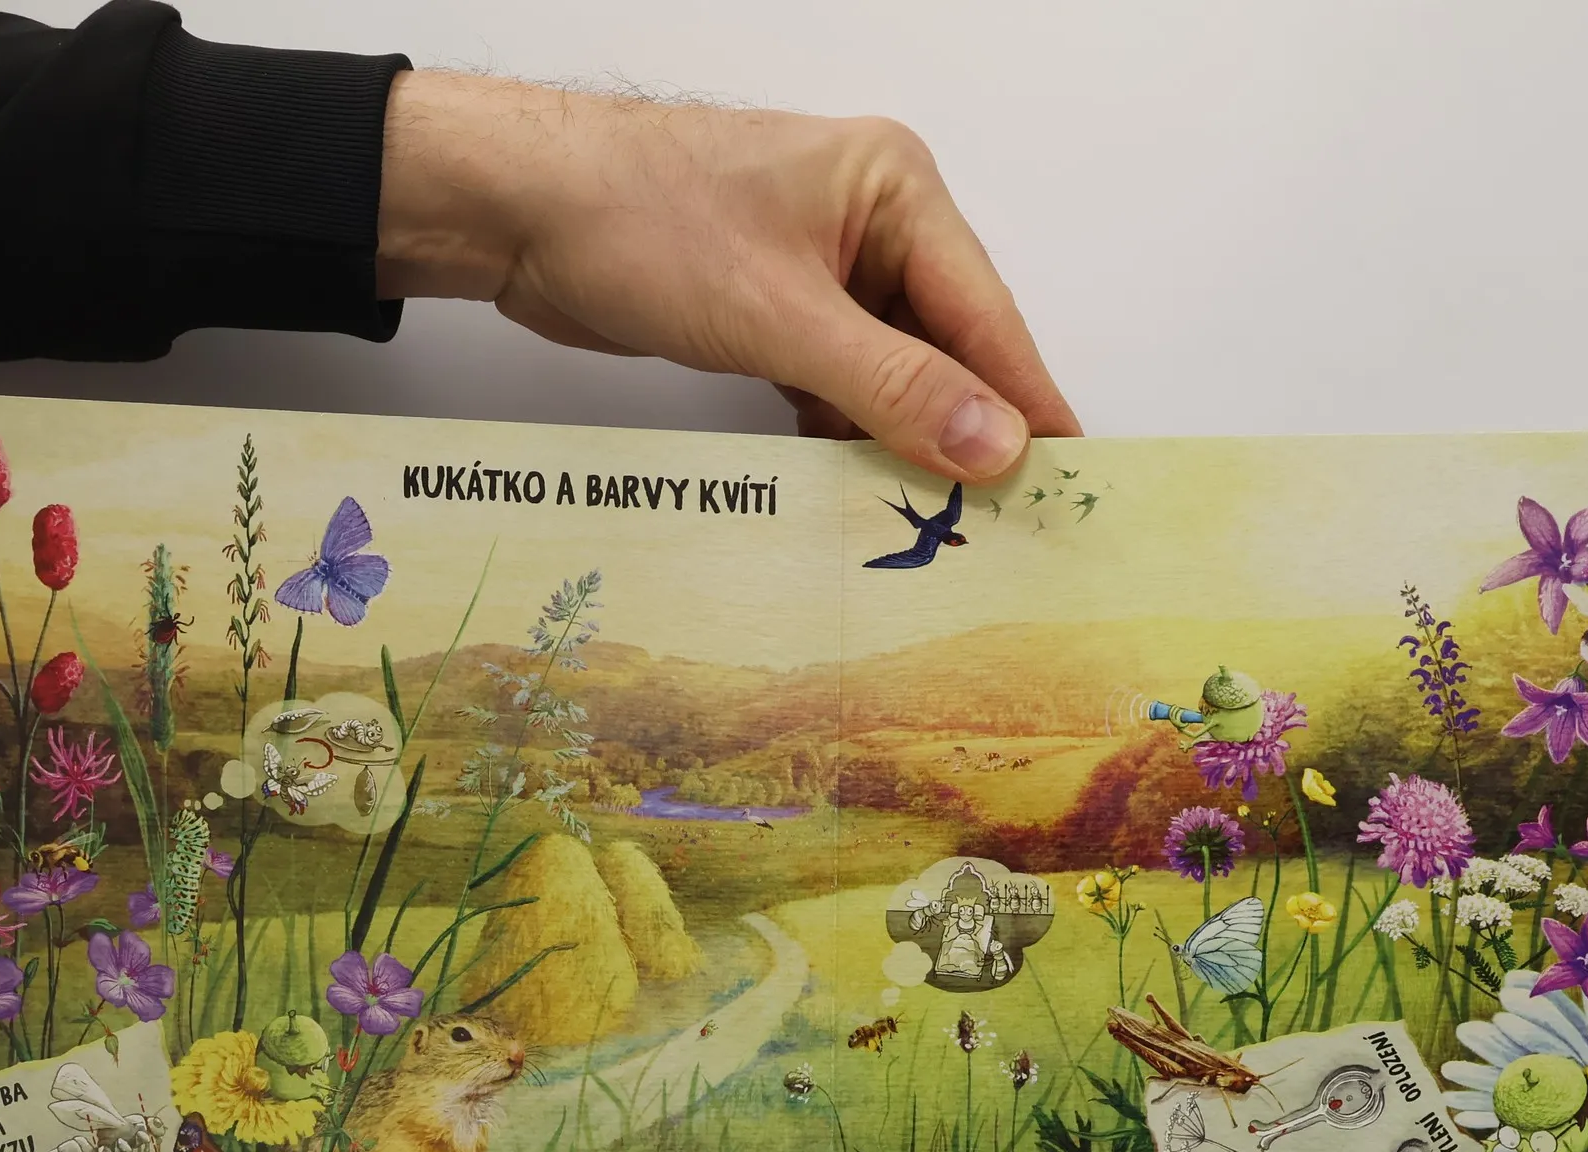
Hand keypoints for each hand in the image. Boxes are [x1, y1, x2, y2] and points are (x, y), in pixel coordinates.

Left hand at [376, 76, 1078, 480]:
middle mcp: (871, 224)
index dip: (1026, 400)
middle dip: (965, 431)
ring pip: (891, 375)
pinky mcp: (776, 313)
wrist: (518, 210)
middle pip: (946, 346)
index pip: (986, 313)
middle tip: (1001, 523)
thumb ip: (892, 385)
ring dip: (901, 443)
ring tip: (933, 524)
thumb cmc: (644, 224)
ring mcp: (821, 271)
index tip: (1069, 479)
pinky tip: (853, 491)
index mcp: (895, 191)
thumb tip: (996, 445)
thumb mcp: (782, 316)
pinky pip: (838, 385)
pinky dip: (845, 435)